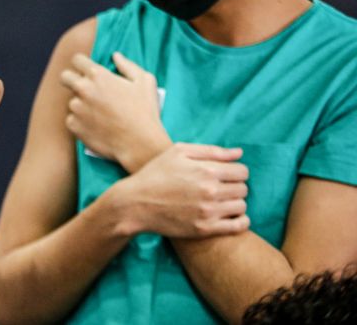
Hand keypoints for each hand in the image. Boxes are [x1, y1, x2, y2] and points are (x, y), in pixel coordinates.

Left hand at [60, 52, 170, 171]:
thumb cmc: (145, 112)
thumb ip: (127, 65)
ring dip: (81, 105)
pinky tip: (97, 126)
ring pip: (72, 101)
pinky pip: (72, 120)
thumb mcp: (144, 82)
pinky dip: (81, 122)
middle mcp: (83, 89)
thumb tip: (115, 56)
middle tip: (84, 88)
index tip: (86, 70)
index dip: (82, 63)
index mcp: (98, 76)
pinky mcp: (73, 126)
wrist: (140, 144)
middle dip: (71, 79)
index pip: (77, 60)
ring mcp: (76, 108)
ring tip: (100, 115)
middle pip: (65, 77)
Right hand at [113, 143, 249, 237]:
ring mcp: (208, 211)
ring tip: (221, 201)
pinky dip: (240, 221)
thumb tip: (239, 153)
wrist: (135, 203)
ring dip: (235, 202)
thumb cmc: (156, 173)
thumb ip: (211, 151)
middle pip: (243, 188)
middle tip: (220, 188)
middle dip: (234, 186)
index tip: (225, 175)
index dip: (235, 171)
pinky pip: (238, 226)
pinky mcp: (205, 229)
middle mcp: (210, 191)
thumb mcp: (178, 152)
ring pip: (241, 206)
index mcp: (206, 170)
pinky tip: (230, 216)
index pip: (242, 171)